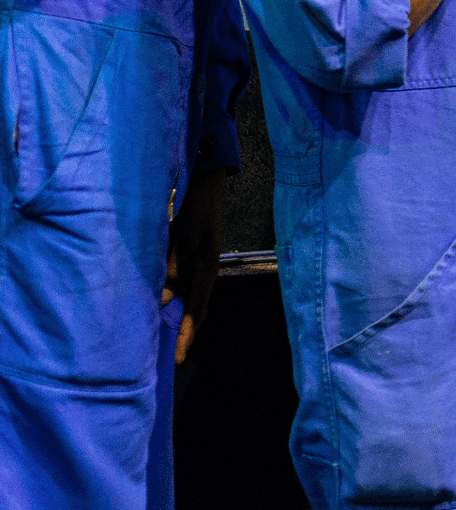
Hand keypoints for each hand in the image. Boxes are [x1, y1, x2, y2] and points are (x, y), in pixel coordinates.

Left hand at [160, 166, 227, 364]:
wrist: (210, 178)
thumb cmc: (198, 204)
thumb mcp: (185, 233)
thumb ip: (174, 264)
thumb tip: (162, 298)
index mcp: (207, 267)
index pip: (196, 310)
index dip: (186, 335)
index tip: (179, 360)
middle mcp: (206, 269)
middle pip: (198, 308)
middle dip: (188, 332)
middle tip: (176, 356)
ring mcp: (202, 261)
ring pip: (193, 298)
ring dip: (184, 318)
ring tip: (171, 337)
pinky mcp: (195, 254)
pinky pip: (188, 286)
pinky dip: (180, 301)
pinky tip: (168, 303)